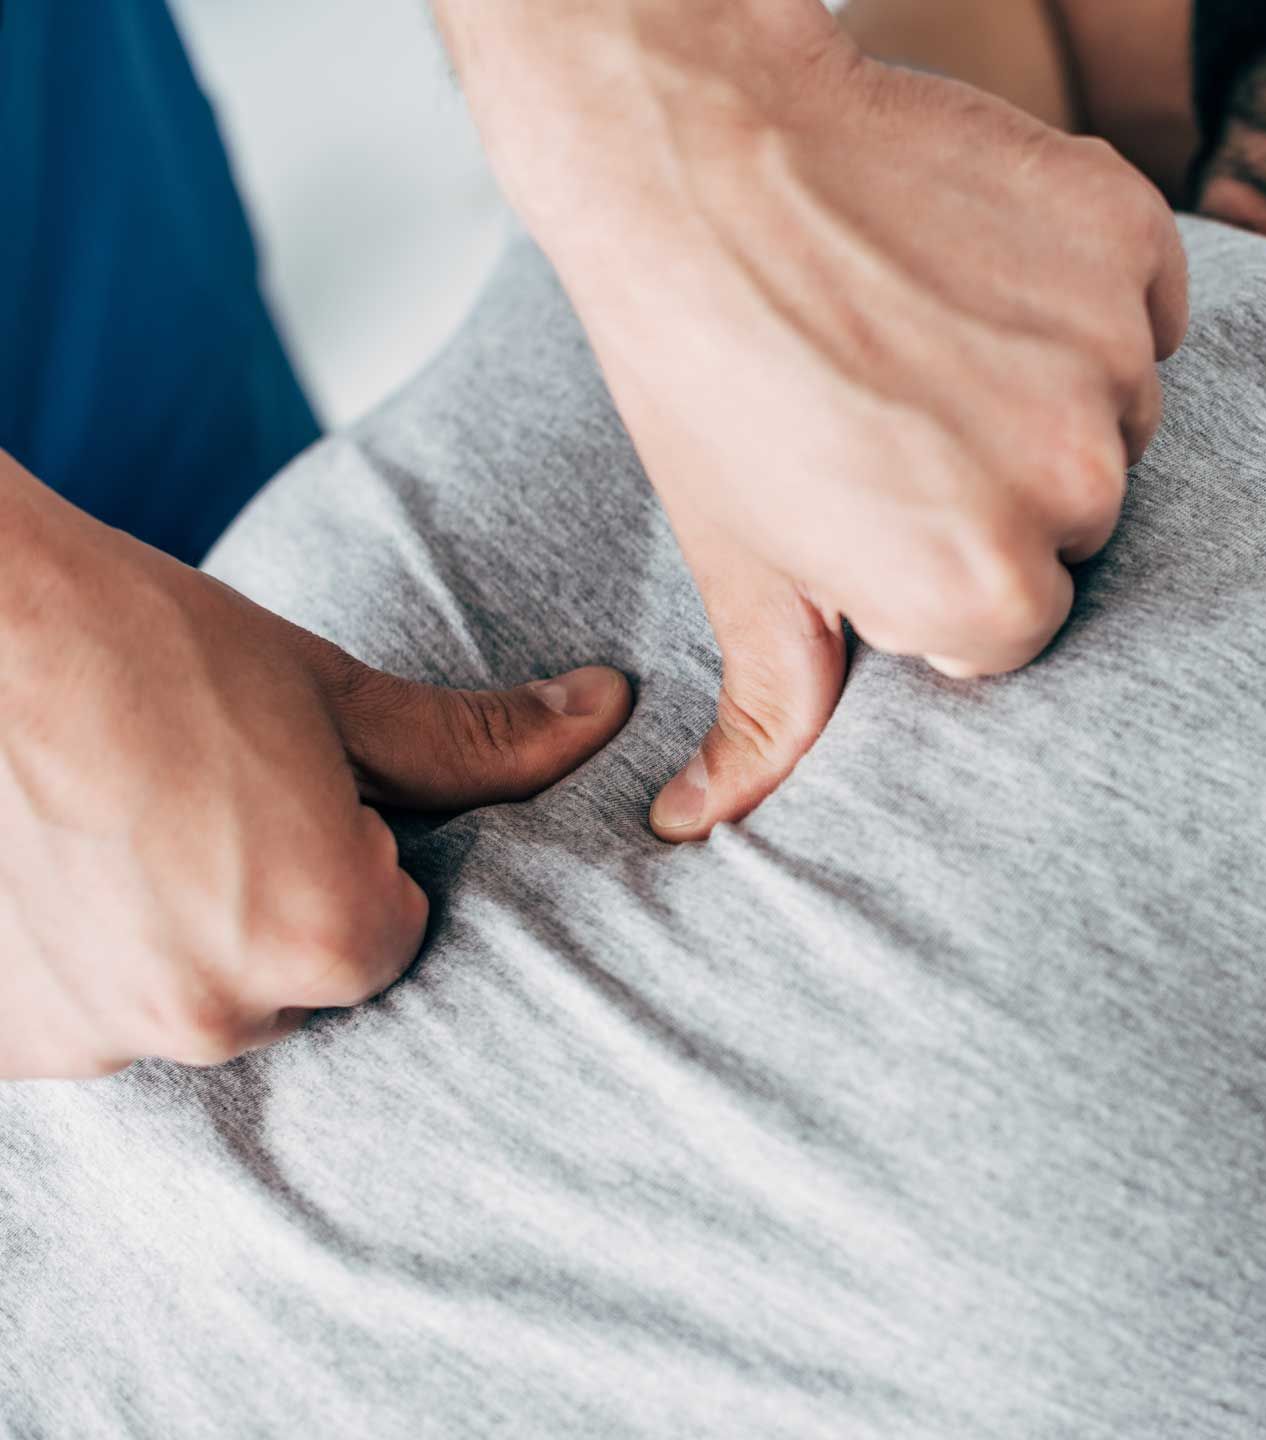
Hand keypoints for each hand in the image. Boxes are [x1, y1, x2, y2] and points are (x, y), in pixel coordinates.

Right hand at [0, 456, 630, 1078]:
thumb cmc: (154, 645)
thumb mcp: (334, 694)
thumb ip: (480, 742)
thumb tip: (608, 712)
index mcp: (323, 936)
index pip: (389, 937)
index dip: (349, 859)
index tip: (285, 798)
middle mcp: (215, 1016)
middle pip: (292, 984)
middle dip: (268, 910)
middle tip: (199, 806)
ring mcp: (99, 1038)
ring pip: (190, 1004)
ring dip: (173, 942)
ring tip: (123, 830)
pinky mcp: (7, 1046)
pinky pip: (91, 1019)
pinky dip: (87, 962)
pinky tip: (61, 873)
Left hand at [439, 0, 1186, 840]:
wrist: (696, 165)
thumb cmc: (703, 379)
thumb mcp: (738, 564)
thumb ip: (769, 711)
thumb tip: (702, 825)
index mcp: (982, 591)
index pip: (1012, 631)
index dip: (937, 574)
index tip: (879, 510)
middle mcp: (1071, 482)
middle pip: (1068, 529)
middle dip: (989, 494)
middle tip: (890, 423)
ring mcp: (1107, 351)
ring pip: (1106, 418)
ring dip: (1032, 397)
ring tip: (921, 347)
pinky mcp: (1125, 235)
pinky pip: (1137, 310)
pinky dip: (1068, 304)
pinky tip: (967, 283)